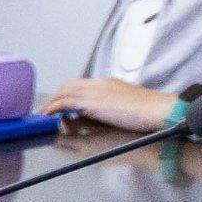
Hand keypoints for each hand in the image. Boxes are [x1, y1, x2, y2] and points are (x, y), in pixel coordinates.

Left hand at [46, 74, 172, 130]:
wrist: (160, 109)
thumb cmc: (150, 110)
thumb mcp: (127, 102)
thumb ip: (113, 104)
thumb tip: (105, 112)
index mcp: (108, 83)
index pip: (80, 85)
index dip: (67, 94)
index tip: (59, 104)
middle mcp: (99, 84)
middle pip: (67, 87)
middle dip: (54, 97)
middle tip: (44, 110)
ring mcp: (95, 91)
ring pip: (63, 94)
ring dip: (50, 104)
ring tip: (41, 116)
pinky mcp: (93, 103)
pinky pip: (64, 103)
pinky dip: (53, 109)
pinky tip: (47, 118)